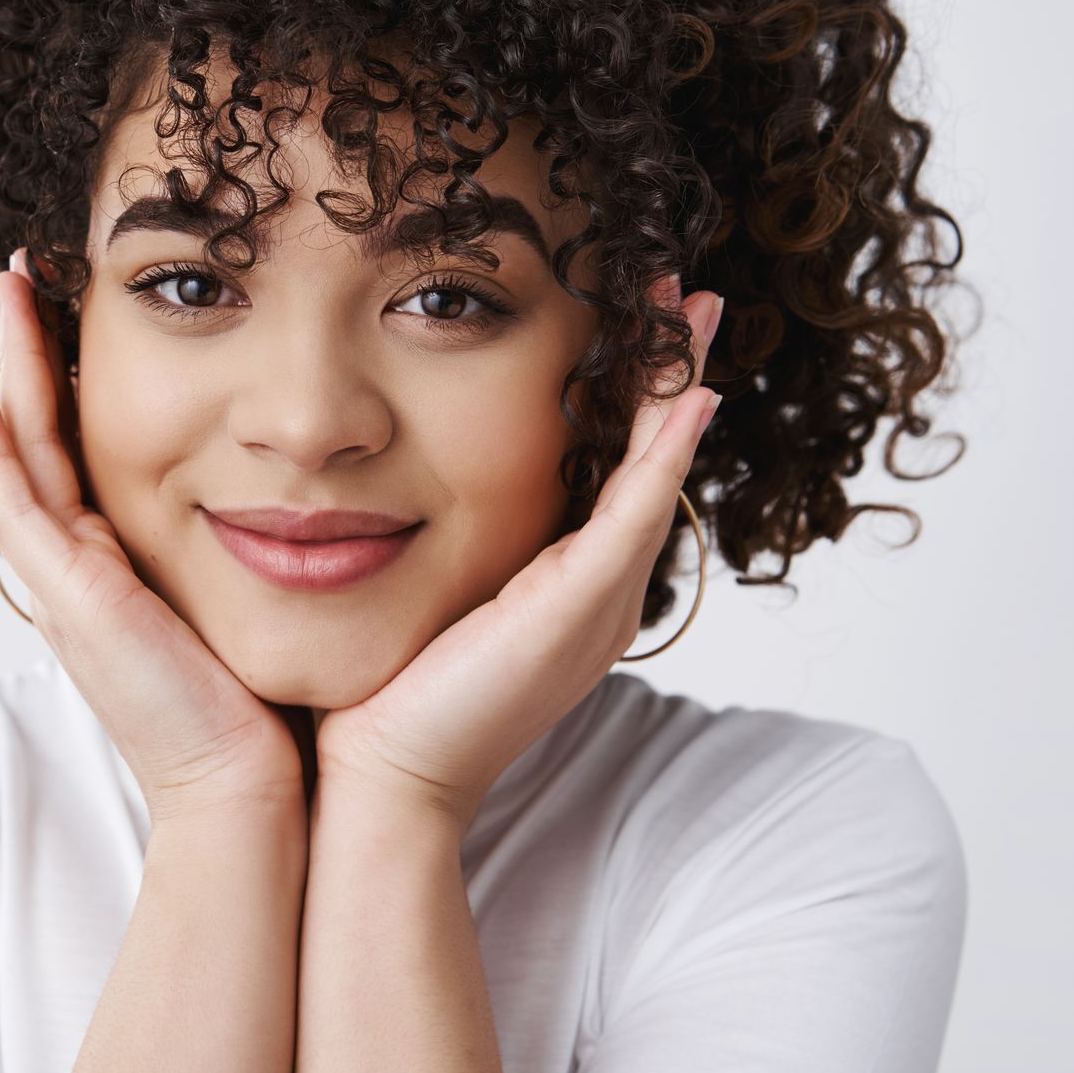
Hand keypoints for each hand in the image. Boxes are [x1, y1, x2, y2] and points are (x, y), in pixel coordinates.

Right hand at [0, 248, 304, 825]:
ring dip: (10, 373)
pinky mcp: (69, 602)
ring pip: (18, 458)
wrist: (252, 795)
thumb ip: (269, 555)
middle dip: (32, 356)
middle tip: (27, 276)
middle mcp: (80, 574)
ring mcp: (65, 588)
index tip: (85, 313)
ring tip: (10, 292)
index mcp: (122, 572)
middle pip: (38, 441)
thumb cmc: (271, 713)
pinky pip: (17, 510)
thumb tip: (320, 506)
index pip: (84, 456)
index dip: (73, 382)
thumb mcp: (260, 608)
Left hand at [313, 272, 723, 830]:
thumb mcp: (423, 599)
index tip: (628, 321)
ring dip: (675, 387)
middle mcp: (597, 596)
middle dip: (667, 373)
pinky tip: (687, 394)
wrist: (384, 781)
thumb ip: (438, 547)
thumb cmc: (385, 699)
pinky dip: (664, 452)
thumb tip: (392, 491)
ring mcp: (598, 605)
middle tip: (682, 291)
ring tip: (689, 309)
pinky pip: (637, 514)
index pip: (609, 473)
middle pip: (650, 463)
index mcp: (562, 591)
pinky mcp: (581, 611)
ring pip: (656, 475)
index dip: (626, 398)